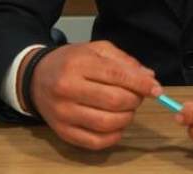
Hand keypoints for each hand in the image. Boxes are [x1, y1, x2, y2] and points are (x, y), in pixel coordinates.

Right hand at [29, 40, 162, 149]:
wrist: (35, 78)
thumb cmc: (70, 62)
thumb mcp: (96, 50)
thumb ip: (123, 61)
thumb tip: (149, 77)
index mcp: (78, 64)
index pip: (116, 76)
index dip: (140, 84)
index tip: (156, 89)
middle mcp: (68, 88)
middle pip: (114, 101)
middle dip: (134, 101)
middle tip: (137, 97)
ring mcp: (64, 113)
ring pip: (106, 123)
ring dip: (126, 118)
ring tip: (126, 109)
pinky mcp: (62, 132)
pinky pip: (94, 142)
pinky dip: (113, 137)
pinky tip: (116, 126)